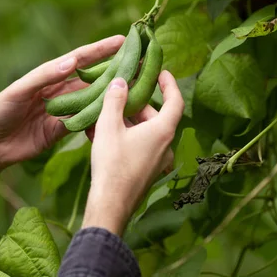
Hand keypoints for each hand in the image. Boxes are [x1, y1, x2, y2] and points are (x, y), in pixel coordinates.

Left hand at [0, 35, 124, 204]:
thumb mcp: (18, 91)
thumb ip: (44, 76)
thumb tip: (72, 61)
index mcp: (49, 75)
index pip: (80, 59)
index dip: (101, 50)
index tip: (122, 41)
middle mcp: (60, 90)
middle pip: (92, 79)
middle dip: (114, 71)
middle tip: (138, 65)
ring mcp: (63, 111)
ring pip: (92, 101)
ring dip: (110, 96)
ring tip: (135, 91)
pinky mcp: (62, 130)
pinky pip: (85, 123)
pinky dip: (99, 121)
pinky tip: (115, 119)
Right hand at [81, 71, 183, 235]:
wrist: (110, 205)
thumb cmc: (112, 164)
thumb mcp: (109, 126)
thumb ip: (115, 100)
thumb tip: (121, 82)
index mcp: (163, 131)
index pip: (175, 101)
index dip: (169, 84)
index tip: (161, 72)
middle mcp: (166, 145)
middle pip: (156, 116)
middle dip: (138, 104)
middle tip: (121, 92)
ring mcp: (158, 161)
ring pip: (145, 133)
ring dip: (127, 121)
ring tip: (105, 113)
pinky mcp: (147, 172)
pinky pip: (139, 147)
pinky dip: (125, 137)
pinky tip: (101, 134)